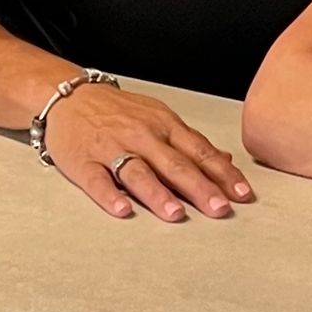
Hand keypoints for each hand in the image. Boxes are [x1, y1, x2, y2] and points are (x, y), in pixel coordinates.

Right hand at [44, 82, 253, 222]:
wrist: (70, 96)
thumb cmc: (119, 112)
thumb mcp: (159, 118)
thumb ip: (189, 143)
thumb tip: (225, 161)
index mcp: (164, 125)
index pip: (199, 151)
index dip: (222, 173)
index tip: (241, 194)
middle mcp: (141, 136)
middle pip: (174, 163)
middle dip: (199, 187)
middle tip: (219, 209)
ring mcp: (111, 148)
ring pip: (138, 172)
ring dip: (158, 194)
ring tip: (176, 214)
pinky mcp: (83, 161)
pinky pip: (97, 180)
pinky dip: (109, 195)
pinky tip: (122, 210)